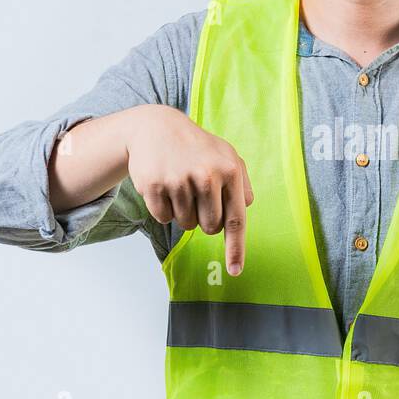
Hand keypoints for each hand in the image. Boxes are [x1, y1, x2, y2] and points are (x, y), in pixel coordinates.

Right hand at [124, 104, 253, 274]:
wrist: (156, 127)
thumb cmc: (196, 147)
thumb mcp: (226, 155)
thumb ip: (241, 183)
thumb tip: (245, 209)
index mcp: (229, 171)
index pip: (235, 219)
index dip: (236, 249)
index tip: (235, 271)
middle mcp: (206, 176)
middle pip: (209, 227)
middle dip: (204, 219)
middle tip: (197, 196)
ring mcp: (178, 181)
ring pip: (185, 225)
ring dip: (183, 212)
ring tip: (180, 184)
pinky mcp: (154, 186)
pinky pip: (163, 218)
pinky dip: (164, 208)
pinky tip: (164, 185)